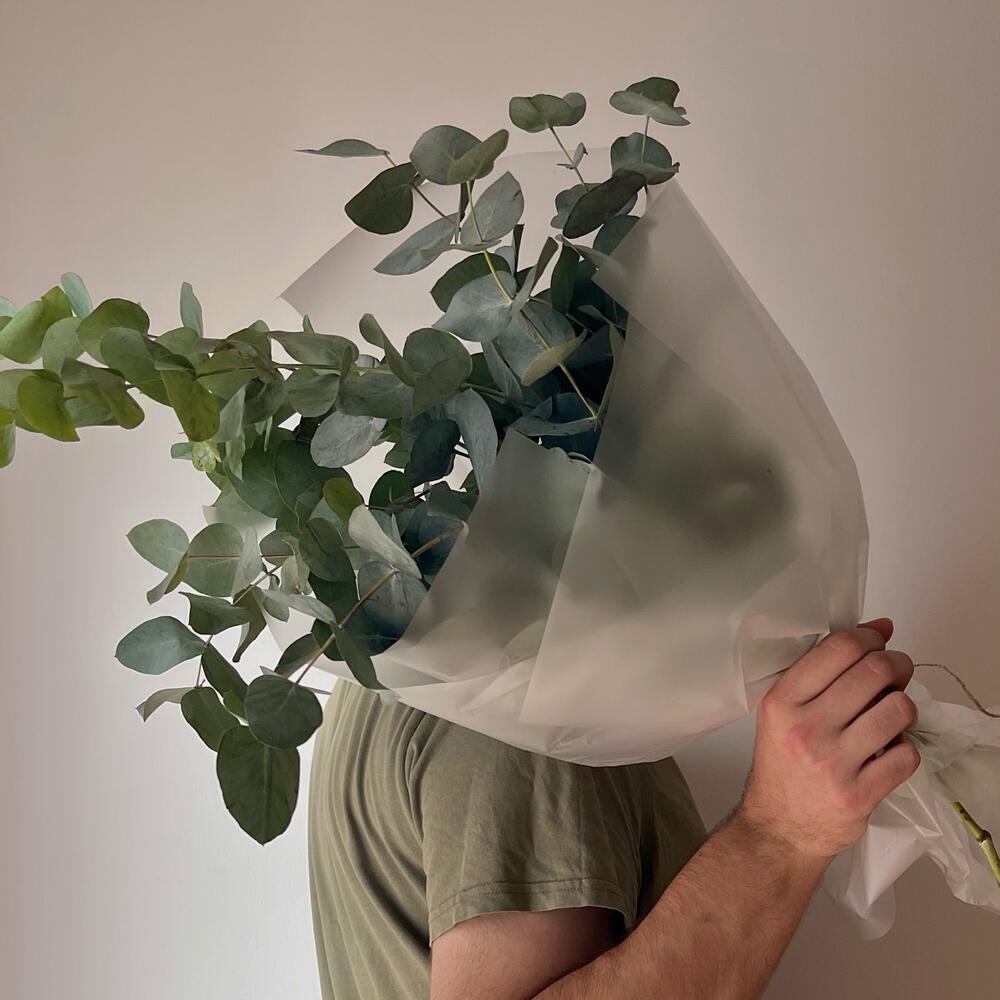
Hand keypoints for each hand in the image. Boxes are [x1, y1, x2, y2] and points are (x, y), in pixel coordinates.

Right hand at [737, 618, 919, 861]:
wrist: (780, 827)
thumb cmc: (784, 764)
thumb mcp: (783, 712)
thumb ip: (822, 673)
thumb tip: (878, 629)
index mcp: (783, 702)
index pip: (839, 648)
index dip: (870, 636)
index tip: (879, 638)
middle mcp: (806, 728)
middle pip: (875, 672)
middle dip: (897, 664)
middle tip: (896, 672)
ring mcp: (833, 763)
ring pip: (898, 709)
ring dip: (904, 706)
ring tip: (892, 713)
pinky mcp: (859, 794)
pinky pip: (906, 754)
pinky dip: (905, 749)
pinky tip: (888, 751)